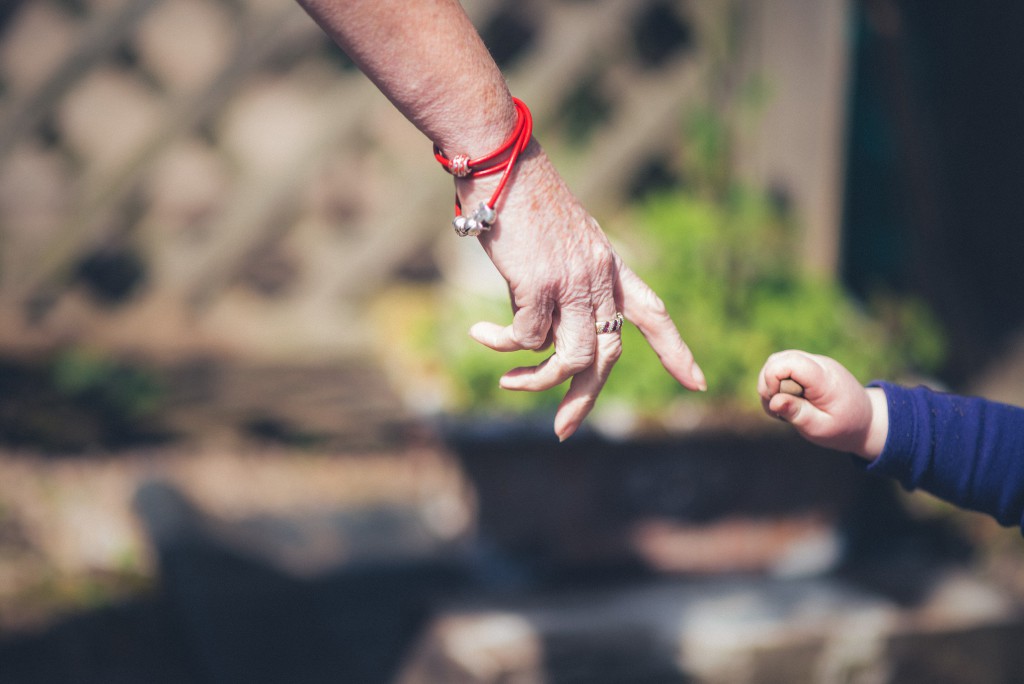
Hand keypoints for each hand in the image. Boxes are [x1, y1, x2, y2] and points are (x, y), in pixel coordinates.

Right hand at [463, 145, 706, 440]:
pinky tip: (480, 334)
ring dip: (537, 381)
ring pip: (571, 359)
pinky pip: (525, 340)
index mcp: (610, 267)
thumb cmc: (524, 199)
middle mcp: (599, 279)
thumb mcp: (562, 242)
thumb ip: (568, 283)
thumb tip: (547, 329)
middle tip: (564, 429)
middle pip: (608, 355)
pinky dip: (502, 346)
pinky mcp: (540, 286)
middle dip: (586, 399)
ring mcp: (573, 284)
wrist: (503, 164)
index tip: (698, 382)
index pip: (653, 313)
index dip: (675, 351)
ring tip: (509, 382)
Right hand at [758, 350, 887, 459]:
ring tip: (779, 407)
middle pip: (778, 359)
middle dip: (766, 383)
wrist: (866, 420)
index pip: (790, 363)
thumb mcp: (821, 428)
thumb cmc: (844, 427)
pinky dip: (776, 382)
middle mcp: (819, 364)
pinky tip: (784, 401)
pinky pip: (783, 366)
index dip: (772, 379)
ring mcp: (815, 363)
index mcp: (825, 380)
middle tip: (775, 408)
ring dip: (769, 383)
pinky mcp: (810, 367)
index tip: (776, 401)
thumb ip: (798, 414)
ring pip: (777, 360)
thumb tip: (773, 401)